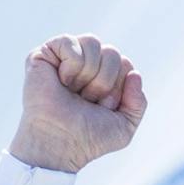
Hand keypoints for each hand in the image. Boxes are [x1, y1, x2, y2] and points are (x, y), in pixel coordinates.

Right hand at [8, 33, 146, 173]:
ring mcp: (65, 58)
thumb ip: (138, 103)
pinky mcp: (44, 54)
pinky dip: (70, 65)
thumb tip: (134, 73)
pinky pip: (69, 42)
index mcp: (105, 77)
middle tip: (86, 101)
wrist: (59, 143)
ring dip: (87, 73)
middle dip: (103, 82)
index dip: (118, 88)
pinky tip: (60, 81)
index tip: (102, 107)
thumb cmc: (88, 138)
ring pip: (92, 42)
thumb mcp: (124, 127)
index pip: (125, 64)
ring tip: (72, 91)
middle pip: (112, 52)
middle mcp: (86, 64)